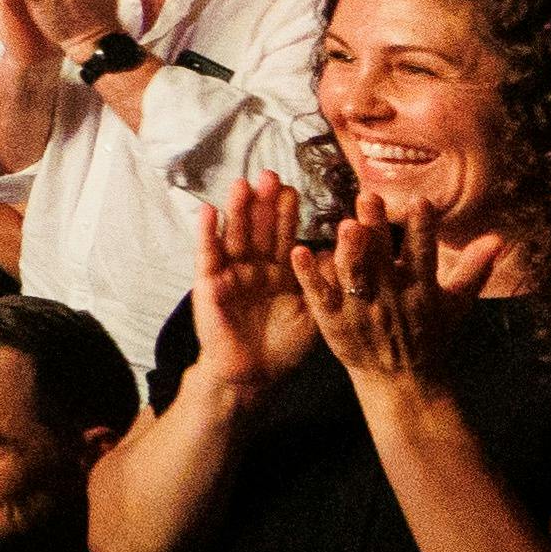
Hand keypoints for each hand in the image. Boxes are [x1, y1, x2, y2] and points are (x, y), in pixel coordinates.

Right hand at [180, 175, 319, 390]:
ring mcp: (231, 273)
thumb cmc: (283, 346)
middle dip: (263, 202)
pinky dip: (207, 233)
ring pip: (235, 235)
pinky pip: (207, 255)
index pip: (284, 235)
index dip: (287, 213)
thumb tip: (343, 251)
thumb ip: (324, 282)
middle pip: (259, 228)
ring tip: (242, 184)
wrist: (253, 375)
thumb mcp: (313, 311)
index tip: (294, 189)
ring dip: (237, 210)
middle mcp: (254, 266)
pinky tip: (208, 212)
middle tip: (270, 175)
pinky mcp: (209, 284)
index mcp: (279, 270)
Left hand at [289, 189, 495, 388]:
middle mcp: (391, 298)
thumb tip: (499, 238)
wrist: (401, 382)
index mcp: (421, 290)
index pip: (423, 255)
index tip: (420, 201)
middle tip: (368, 197)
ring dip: (349, 251)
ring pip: (353, 277)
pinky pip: (321, 295)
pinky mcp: (333, 321)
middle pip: (382, 259)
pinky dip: (310, 276)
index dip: (422, 230)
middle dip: (376, 229)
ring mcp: (360, 310)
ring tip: (345, 225)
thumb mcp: (455, 305)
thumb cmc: (430, 337)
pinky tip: (299, 252)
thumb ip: (474, 269)